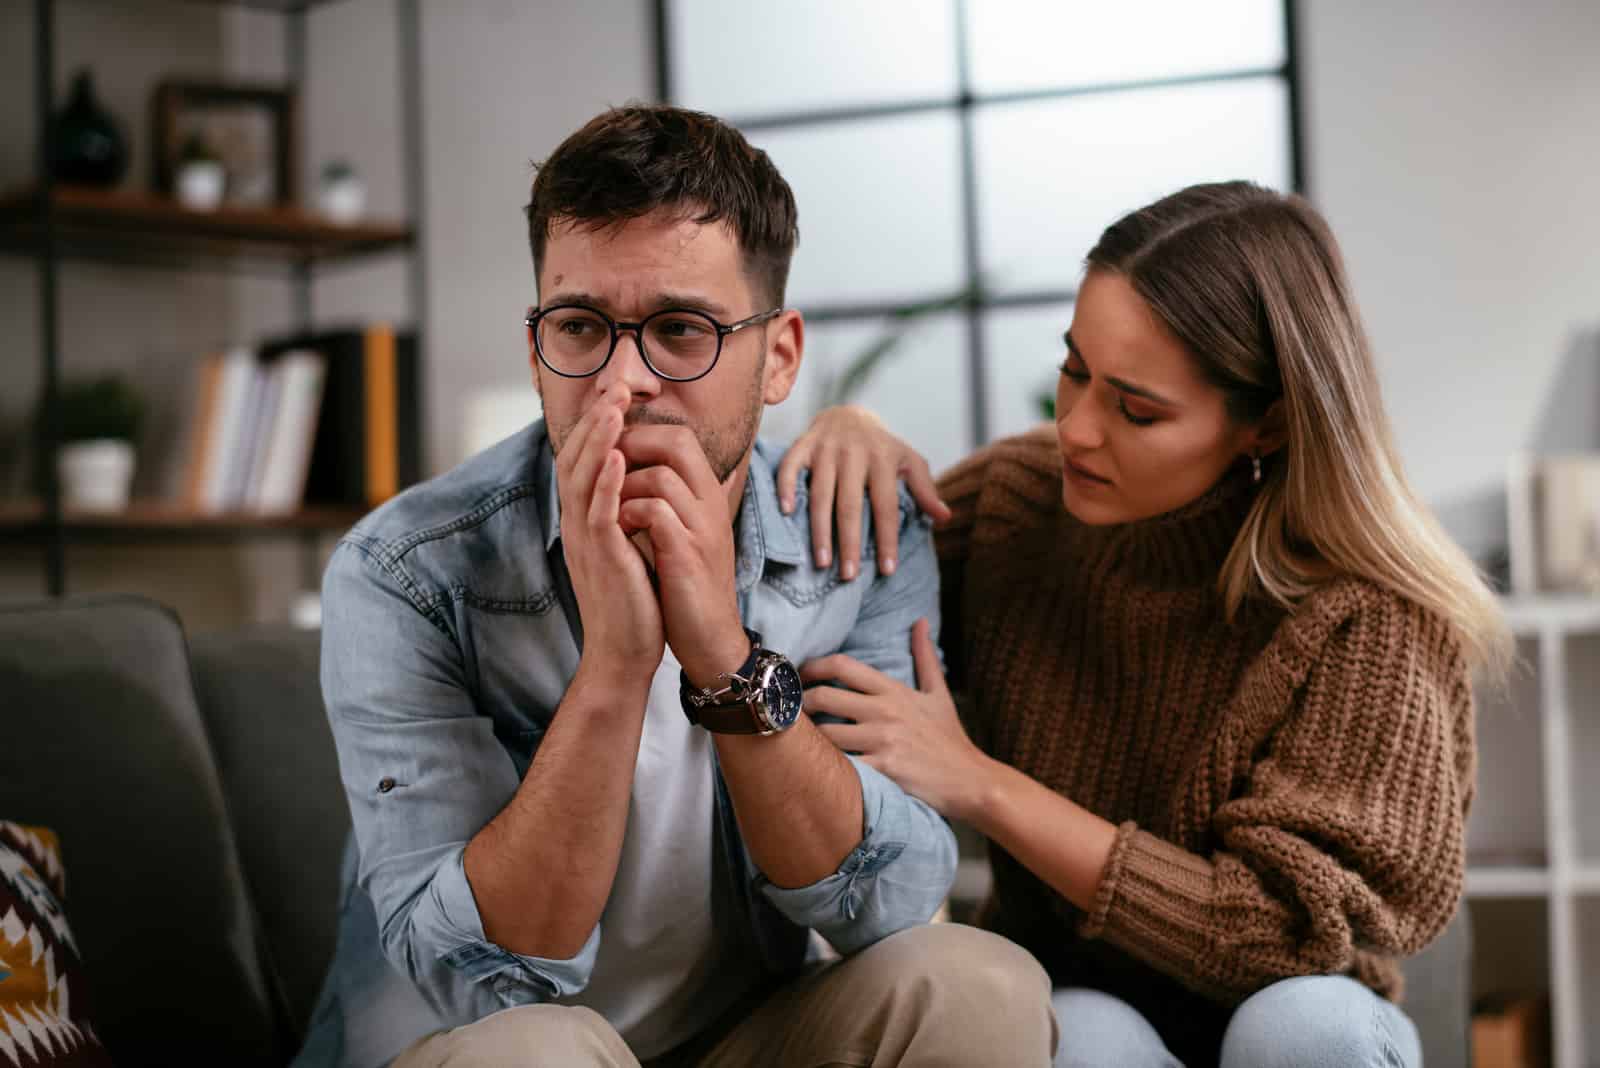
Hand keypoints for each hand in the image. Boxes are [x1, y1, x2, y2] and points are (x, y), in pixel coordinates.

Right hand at [556, 384, 663, 688]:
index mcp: (583, 520)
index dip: (594, 427)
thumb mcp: (624, 547)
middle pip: (576, 460)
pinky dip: (608, 485)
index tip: (612, 395)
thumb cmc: (631, 600)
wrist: (624, 652)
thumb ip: (623, 513)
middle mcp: (577, 525)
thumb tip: (636, 481)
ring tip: (614, 409)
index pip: (581, 461)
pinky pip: (601, 515)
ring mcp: (587, 541)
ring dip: (599, 442)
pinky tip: (620, 459)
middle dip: (595, 421)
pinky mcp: (603, 559)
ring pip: (585, 480)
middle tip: (613, 386)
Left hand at [615, 424, 747, 686]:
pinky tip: (617, 528)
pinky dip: (629, 513)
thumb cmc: (690, 584)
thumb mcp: (689, 533)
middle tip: (605, 467)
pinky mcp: (687, 554)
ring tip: (610, 505)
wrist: (709, 637)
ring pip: (660, 476)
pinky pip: (655, 512)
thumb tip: (677, 470)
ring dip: (624, 485)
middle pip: (677, 442)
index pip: (680, 437)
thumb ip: (681, 500)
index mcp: (709, 495)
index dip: (642, 433)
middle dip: (632, 445)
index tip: (611, 450)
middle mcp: (711, 504)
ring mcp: (701, 527)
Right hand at [774, 405, 950, 580]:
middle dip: (849, 542)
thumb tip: (945, 517)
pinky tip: (786, 513)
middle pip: (850, 504)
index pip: (886, 505)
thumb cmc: (882, 447)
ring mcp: (826, 449)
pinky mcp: (803, 445)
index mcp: (883, 459)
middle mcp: (854, 453)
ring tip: (822, 562)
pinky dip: (785, 488)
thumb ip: (925, 489)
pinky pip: (790, 467)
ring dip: (819, 529)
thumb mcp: (909, 461)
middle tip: (849, 575)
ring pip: (820, 493)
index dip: (887, 538)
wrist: (848, 413)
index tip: (888, 570)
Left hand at [800, 619, 988, 819]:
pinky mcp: (883, 770)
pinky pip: (842, 765)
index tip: (798, 675)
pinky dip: (826, 766)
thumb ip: (924, 656)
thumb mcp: (938, 693)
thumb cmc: (949, 737)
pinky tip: (818, 768)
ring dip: (809, 737)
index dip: (812, 666)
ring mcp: (883, 741)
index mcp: (893, 690)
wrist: (970, 779)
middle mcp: (885, 711)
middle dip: (800, 702)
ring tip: (798, 740)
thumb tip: (920, 621)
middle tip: (789, 710)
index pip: (842, 665)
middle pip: (824, 696)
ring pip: (825, 733)